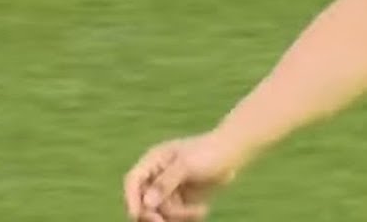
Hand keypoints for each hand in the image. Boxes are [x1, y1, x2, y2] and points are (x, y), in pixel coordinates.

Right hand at [122, 132, 242, 221]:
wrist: (235, 153)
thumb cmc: (211, 152)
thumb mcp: (187, 164)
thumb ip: (166, 182)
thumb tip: (146, 202)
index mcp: (154, 161)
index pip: (133, 181)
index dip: (132, 199)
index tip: (138, 214)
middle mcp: (157, 177)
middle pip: (144, 203)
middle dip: (156, 214)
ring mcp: (168, 191)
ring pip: (161, 213)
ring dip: (178, 217)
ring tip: (201, 211)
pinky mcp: (180, 201)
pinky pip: (175, 217)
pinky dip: (185, 219)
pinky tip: (201, 211)